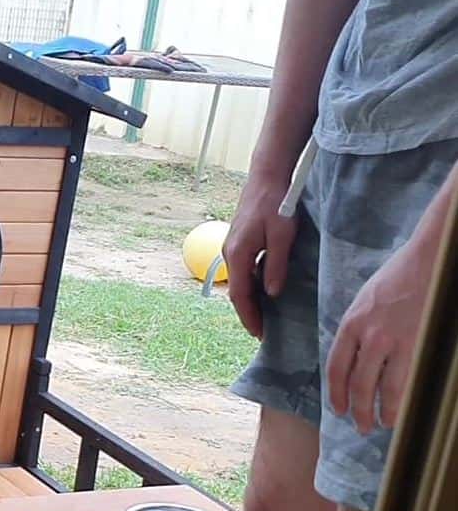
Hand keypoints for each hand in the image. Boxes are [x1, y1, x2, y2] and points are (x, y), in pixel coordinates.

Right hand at [223, 173, 297, 337]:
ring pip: (238, 280)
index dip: (249, 316)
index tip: (258, 333)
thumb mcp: (282, 236)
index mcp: (238, 255)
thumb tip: (272, 293)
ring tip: (264, 315)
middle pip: (235, 290)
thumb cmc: (276, 204)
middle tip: (262, 330)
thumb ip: (275, 265)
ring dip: (249, 299)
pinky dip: (249, 284)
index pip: (239, 295)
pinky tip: (263, 289)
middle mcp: (229, 253)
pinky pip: (241, 270)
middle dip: (248, 312)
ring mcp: (231, 247)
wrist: (266, 177)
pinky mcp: (238, 241)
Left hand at [325, 238, 431, 433]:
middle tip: (361, 426)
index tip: (338, 408)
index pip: (337, 368)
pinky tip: (404, 408)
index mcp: (351, 324)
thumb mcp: (364, 302)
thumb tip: (355, 358)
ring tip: (383, 424)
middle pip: (357, 383)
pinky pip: (408, 378)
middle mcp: (369, 335)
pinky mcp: (420, 342)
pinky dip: (404, 398)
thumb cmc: (397, 278)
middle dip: (357, 409)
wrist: (428, 259)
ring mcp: (395, 340)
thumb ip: (358, 330)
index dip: (336, 393)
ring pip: (383, 387)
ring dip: (382, 410)